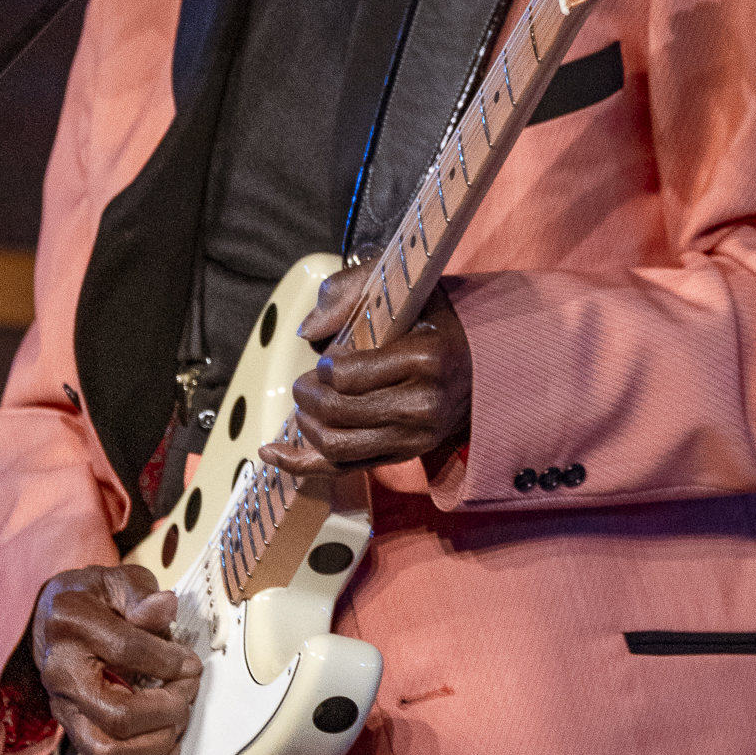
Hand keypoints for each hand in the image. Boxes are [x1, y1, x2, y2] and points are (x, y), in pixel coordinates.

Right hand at [31, 565, 201, 754]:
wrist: (54, 619)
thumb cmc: (91, 599)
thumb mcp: (115, 580)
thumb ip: (141, 595)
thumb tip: (164, 607)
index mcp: (70, 625)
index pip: (125, 650)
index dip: (167, 661)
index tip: (191, 664)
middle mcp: (62, 673)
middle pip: (116, 715)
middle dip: (166, 710)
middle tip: (187, 692)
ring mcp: (65, 709)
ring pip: (106, 752)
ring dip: (155, 745)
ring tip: (177, 721)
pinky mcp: (73, 733)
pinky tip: (165, 749)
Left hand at [261, 266, 471, 478]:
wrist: (484, 359)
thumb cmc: (436, 318)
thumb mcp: (401, 285)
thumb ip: (349, 291)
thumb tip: (308, 331)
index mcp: (424, 358)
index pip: (348, 377)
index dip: (325, 366)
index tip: (330, 354)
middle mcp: (422, 405)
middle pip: (338, 413)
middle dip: (307, 395)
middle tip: (306, 379)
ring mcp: (416, 437)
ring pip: (338, 446)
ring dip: (307, 425)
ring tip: (307, 404)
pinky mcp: (406, 455)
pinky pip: (345, 468)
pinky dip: (302, 464)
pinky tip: (272, 453)